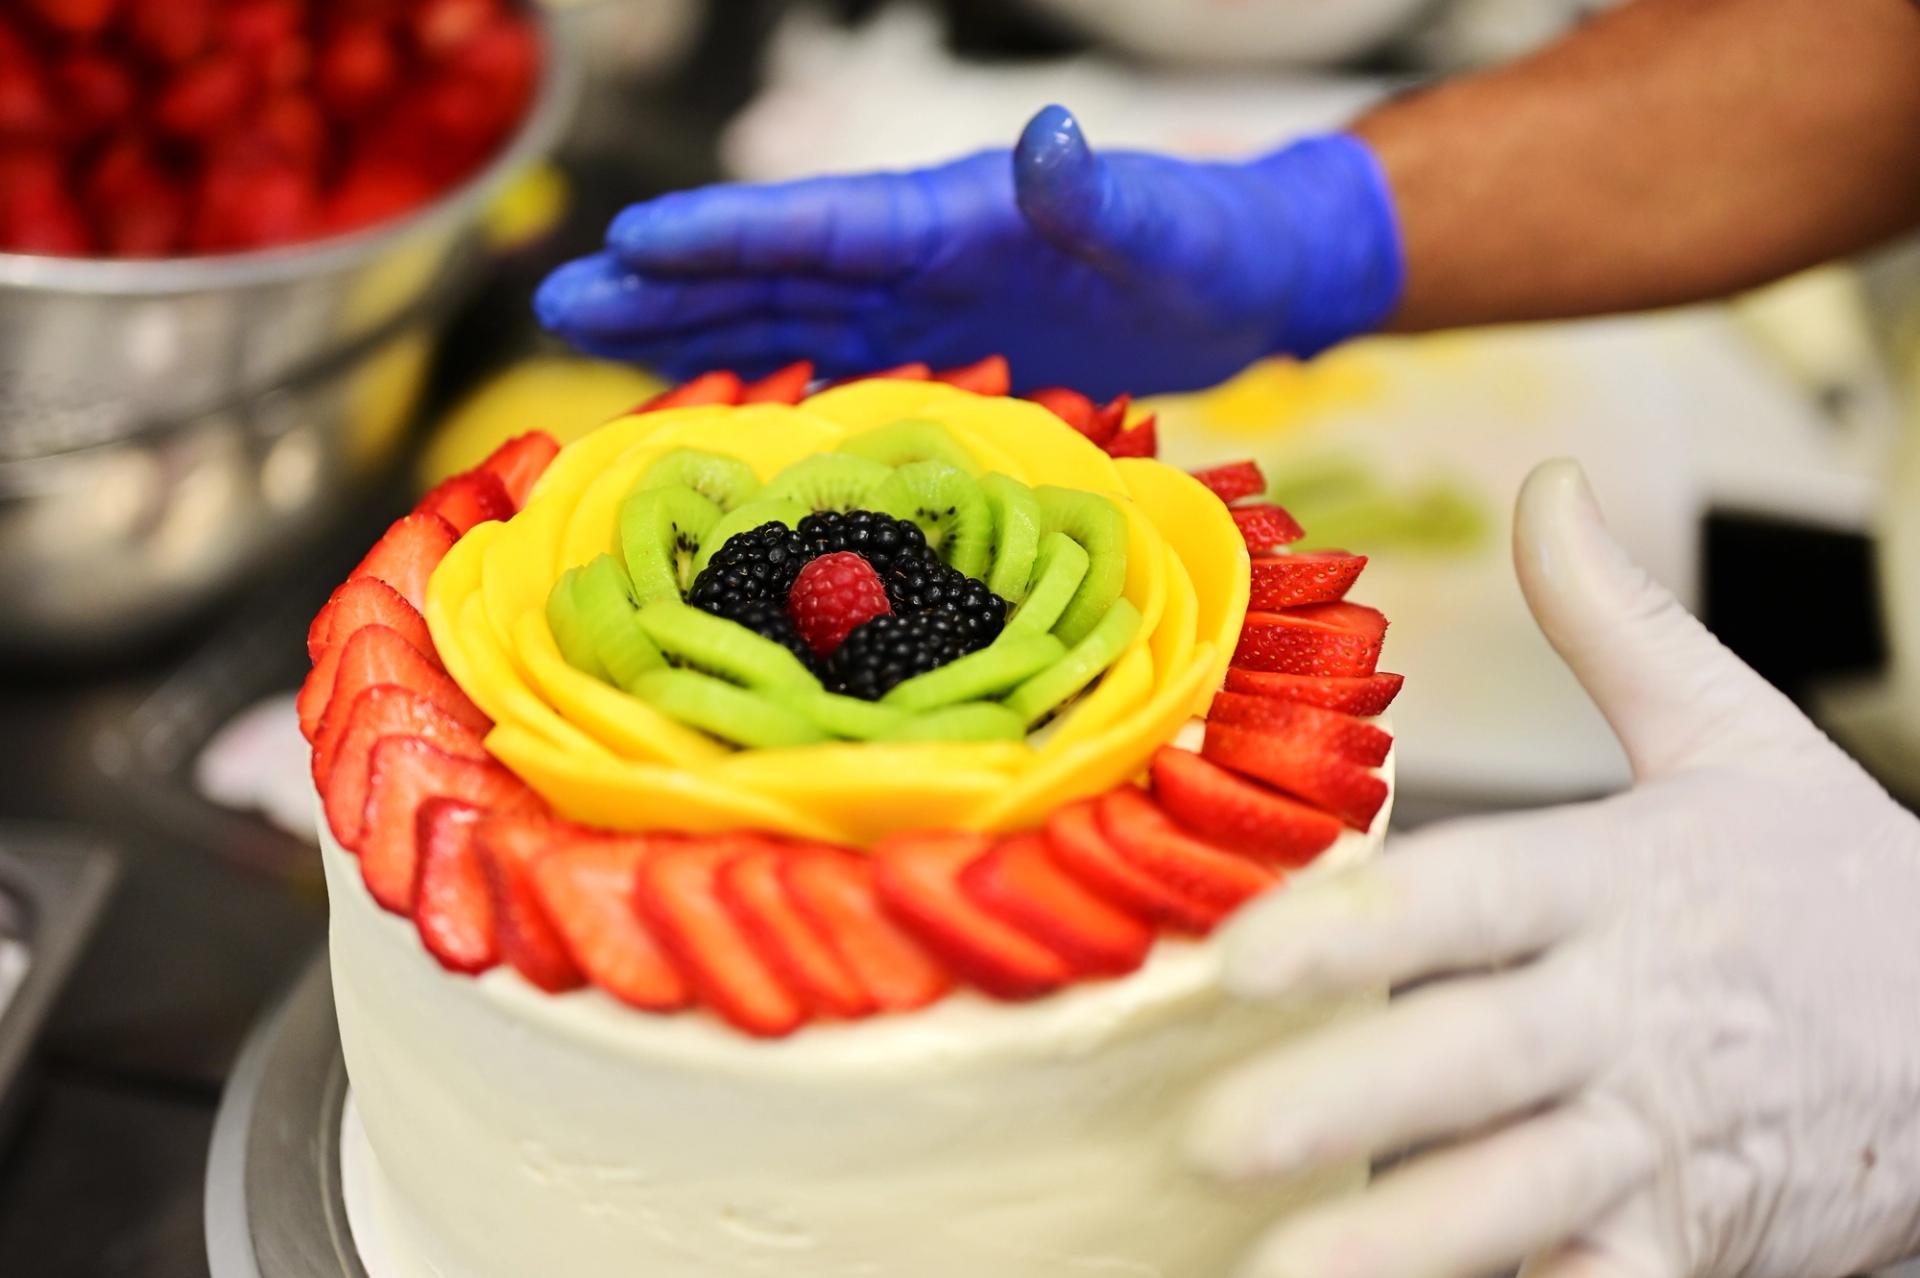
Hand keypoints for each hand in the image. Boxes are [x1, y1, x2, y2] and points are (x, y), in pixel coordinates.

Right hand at [533, 105, 1402, 398]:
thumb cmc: (1205, 247)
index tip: (630, 241)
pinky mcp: (939, 356)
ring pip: (783, 317)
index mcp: (947, 217)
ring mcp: (920, 307)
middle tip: (557, 296)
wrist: (1239, 284)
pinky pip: (830, 370)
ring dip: (690, 329)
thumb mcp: (1158, 224)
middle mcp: (914, 257)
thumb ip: (1092, 197)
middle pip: (770, 270)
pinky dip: (763, 383)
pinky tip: (703, 401)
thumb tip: (1043, 141)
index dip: (725, 236)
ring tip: (588, 336)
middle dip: (667, 284)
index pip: (818, 225)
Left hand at [1189, 460, 1919, 1277]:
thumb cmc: (1822, 880)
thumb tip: (1550, 478)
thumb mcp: (1738, 736)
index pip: (1476, 897)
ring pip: (1524, 1202)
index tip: (1244, 956)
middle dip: (1354, 1104)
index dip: (1360, 927)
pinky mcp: (1694, 1243)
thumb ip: (1619, 618)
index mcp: (1622, 880)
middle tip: (1213, 1138)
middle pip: (1480, 1061)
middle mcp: (1629, 1015)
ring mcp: (1662, 1142)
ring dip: (1405, 1246)